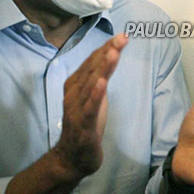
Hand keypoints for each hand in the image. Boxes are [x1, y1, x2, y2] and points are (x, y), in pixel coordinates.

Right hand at [53, 34, 127, 177]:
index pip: (93, 62)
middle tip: (122, 37)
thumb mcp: (95, 97)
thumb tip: (110, 56)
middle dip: (108, 52)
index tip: (121, 35)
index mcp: (76, 84)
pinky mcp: (84, 124)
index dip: (107, 48)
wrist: (72, 157)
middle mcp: (74, 93)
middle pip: (93, 69)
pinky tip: (102, 82)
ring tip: (113, 52)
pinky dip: (96, 93)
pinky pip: (90, 107)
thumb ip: (99, 77)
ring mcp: (77, 108)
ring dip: (103, 67)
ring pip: (91, 84)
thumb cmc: (86, 125)